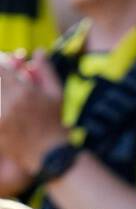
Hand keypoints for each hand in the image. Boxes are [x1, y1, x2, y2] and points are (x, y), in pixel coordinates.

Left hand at [0, 53, 66, 173]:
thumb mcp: (57, 96)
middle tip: (6, 89)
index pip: (0, 67)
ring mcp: (1, 118)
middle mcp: (8, 102)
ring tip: (8, 105)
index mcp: (22, 90)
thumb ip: (47, 71)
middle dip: (0, 81)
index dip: (1, 66)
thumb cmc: (57, 126)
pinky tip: (4, 116)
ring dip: (1, 96)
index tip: (4, 69)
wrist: (54, 157)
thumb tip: (39, 52)